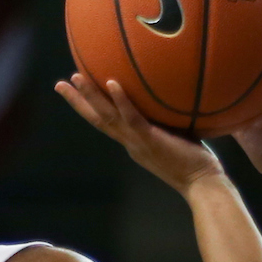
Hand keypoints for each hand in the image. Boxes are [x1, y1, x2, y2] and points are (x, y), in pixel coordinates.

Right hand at [55, 73, 223, 197]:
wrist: (201, 183)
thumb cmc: (194, 160)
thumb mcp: (174, 136)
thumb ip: (166, 120)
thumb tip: (171, 97)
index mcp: (133, 141)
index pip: (106, 121)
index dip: (90, 107)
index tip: (76, 91)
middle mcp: (130, 142)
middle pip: (98, 119)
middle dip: (78, 102)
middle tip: (60, 84)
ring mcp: (138, 142)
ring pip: (108, 117)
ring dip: (90, 97)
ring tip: (75, 78)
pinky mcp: (151, 140)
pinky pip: (133, 118)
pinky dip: (121, 101)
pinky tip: (111, 82)